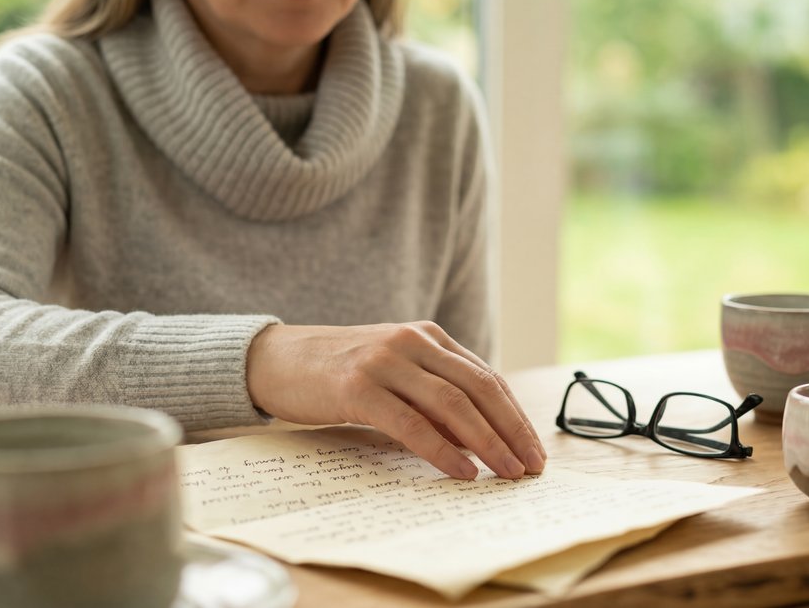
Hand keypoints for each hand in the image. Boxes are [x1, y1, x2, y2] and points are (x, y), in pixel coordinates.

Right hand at [246, 321, 546, 479]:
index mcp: (426, 336)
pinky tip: (462, 471)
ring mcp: (384, 361)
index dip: (514, 415)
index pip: (486, 377)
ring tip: (507, 472)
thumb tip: (482, 441)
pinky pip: (411, 423)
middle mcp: (411, 342)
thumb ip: (433, 397)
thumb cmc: (338, 374)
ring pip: (452, 404)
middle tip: (531, 465)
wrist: (275, 359)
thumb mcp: (394, 376)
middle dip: (511, 430)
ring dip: (487, 442)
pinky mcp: (357, 387)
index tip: (534, 448)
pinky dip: (442, 450)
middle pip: (478, 388)